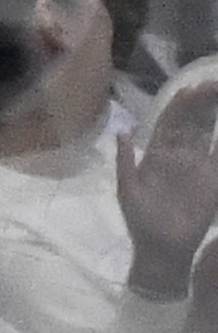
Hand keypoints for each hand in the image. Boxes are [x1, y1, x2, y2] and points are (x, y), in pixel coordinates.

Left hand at [121, 75, 217, 298]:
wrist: (160, 248)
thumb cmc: (140, 220)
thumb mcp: (127, 189)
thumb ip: (125, 160)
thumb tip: (122, 131)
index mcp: (156, 155)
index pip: (169, 123)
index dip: (179, 105)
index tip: (192, 88)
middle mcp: (179, 156)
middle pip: (191, 123)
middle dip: (201, 103)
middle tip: (214, 84)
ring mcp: (198, 167)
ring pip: (207, 134)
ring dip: (214, 115)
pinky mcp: (212, 180)